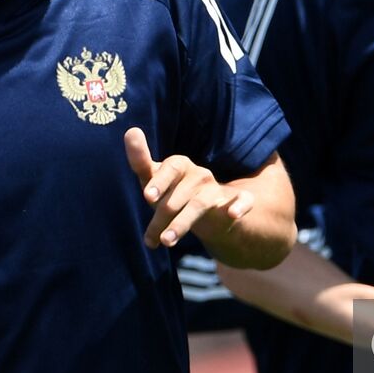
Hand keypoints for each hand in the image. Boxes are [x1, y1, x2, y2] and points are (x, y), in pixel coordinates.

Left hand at [125, 128, 250, 247]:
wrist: (209, 213)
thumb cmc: (173, 193)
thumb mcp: (154, 179)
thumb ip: (140, 160)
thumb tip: (130, 130)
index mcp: (180, 165)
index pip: (171, 168)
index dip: (160, 182)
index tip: (147, 197)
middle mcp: (199, 175)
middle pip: (179, 195)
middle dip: (163, 217)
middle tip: (151, 239)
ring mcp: (217, 189)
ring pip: (200, 204)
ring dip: (183, 223)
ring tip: (166, 242)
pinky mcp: (235, 203)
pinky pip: (242, 200)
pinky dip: (240, 205)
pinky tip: (233, 214)